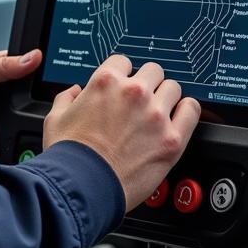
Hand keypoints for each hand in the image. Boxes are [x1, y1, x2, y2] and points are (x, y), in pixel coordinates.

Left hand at [0, 49, 42, 158]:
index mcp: (9, 69)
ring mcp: (17, 112)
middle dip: (49, 92)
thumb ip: (3, 64)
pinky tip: (37, 127)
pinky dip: (35, 132)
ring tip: (45, 111)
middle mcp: (17, 91)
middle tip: (52, 93)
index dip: (47, 67)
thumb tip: (34, 56)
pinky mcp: (14, 132)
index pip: (36, 66)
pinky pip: (31, 133)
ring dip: (44, 112)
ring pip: (42, 112)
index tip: (58, 69)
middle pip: (43, 90)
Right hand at [43, 55, 200, 210]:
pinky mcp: (172, 139)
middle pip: (153, 71)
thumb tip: (74, 93)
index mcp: (106, 82)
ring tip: (161, 110)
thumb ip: (66, 99)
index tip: (123, 85)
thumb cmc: (69, 155)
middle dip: (147, 83)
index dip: (122, 74)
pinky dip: (187, 111)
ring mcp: (155, 115)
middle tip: (142, 99)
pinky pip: (192, 111)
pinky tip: (180, 117)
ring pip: (173, 88)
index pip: (123, 61)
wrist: (83, 186)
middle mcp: (134, 93)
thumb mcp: (55, 119)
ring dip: (167, 97)